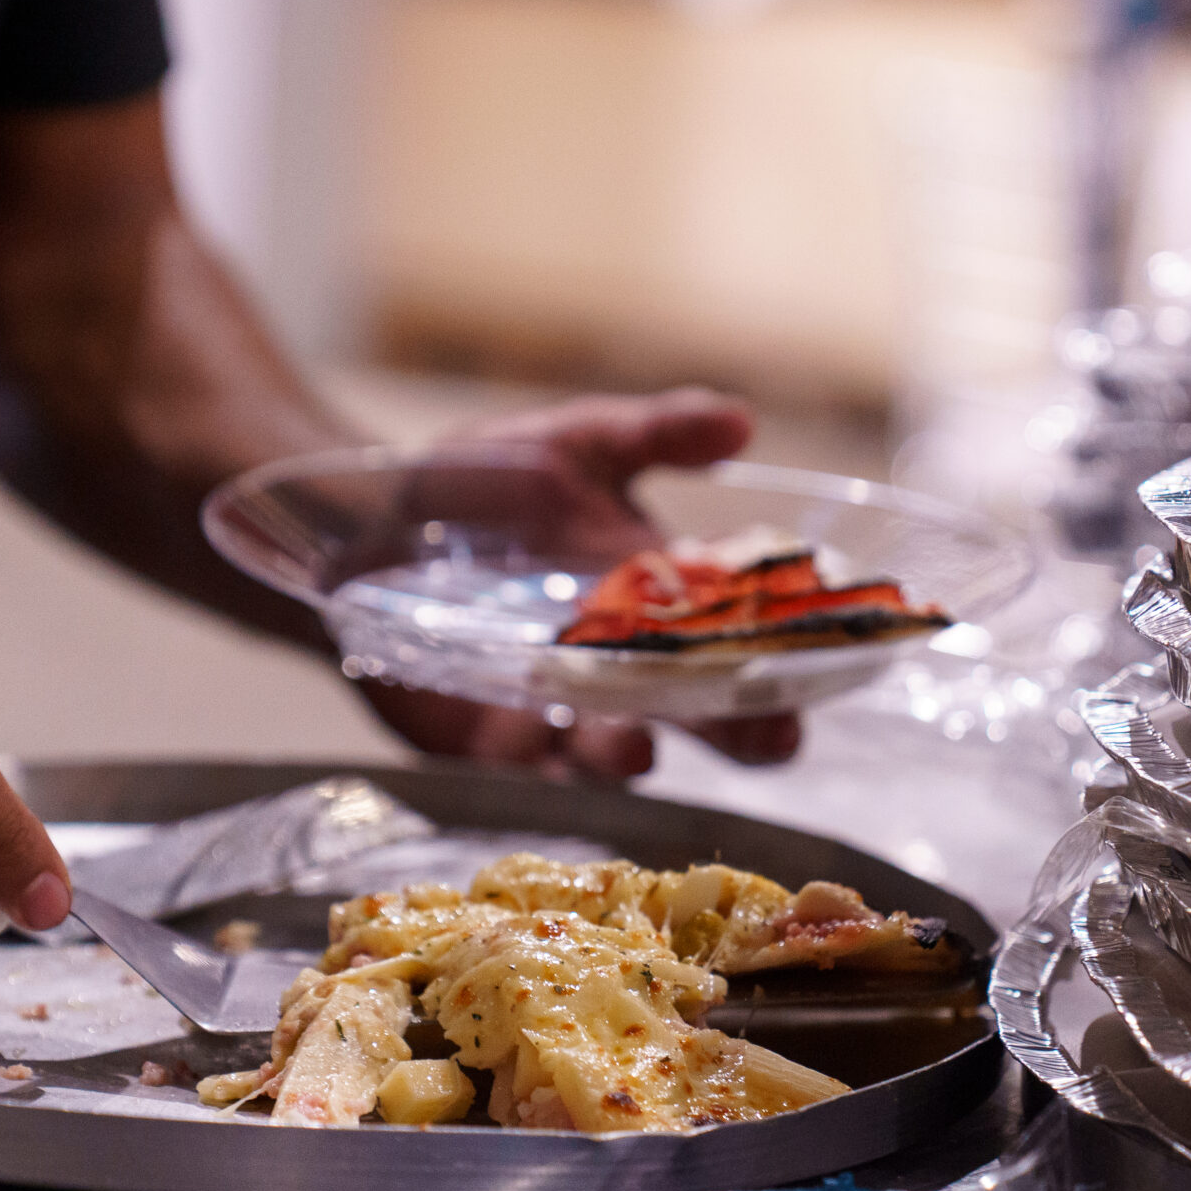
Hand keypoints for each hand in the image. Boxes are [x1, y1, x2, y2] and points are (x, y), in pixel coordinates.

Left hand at [355, 388, 803, 780]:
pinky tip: (543, 753)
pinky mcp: (493, 742)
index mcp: (665, 602)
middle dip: (745, 732)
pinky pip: (531, 771)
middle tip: (769, 732)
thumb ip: (654, 433)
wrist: (368, 520)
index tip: (821, 663)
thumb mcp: (574, 442)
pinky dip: (541, 768)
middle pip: (710, 720)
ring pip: (621, 754)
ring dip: (634, 752)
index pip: (751, 646)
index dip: (793, 661)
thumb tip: (742, 418)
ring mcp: (564, 712)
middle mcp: (627, 669)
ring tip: (637, 742)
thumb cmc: (485, 479)